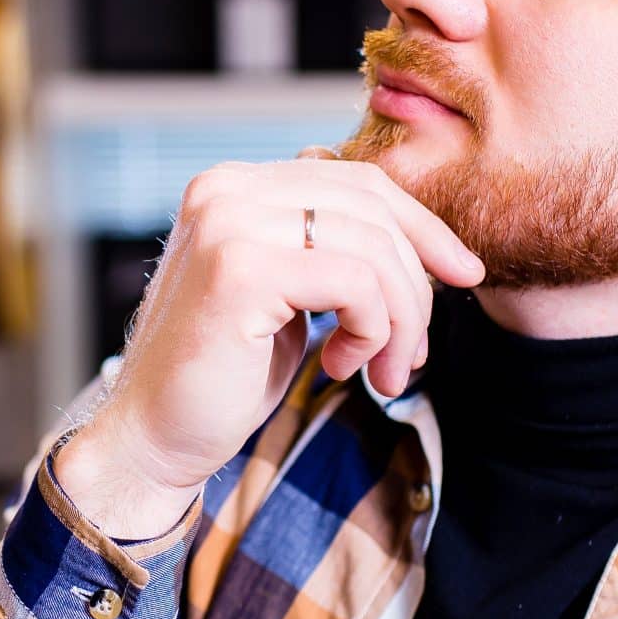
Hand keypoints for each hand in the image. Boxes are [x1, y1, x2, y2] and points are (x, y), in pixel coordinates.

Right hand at [58, 157, 482, 537]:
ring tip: (384, 372)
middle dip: (417, 282)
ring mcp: (228, 223)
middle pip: (371, 206)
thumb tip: (411, 227)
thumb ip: (324, 246)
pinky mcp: (240, 269)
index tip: (464, 274)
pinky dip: (373, 331)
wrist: (153, 439)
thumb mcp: (287, 294)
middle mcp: (224, 189)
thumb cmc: (225, 374)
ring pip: (372, 248)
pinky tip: (342, 367)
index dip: (421, 225)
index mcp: (233, 184)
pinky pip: (356, 284)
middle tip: (417, 352)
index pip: (355, 179)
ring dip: (400, 320)